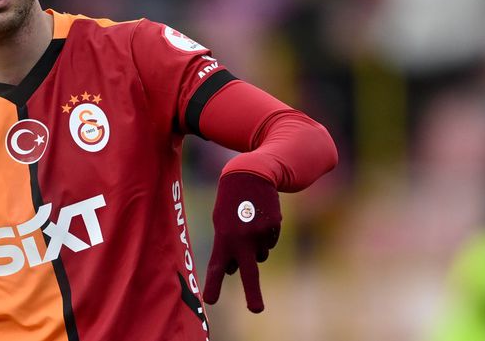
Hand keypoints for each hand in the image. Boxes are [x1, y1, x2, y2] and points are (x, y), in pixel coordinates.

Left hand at [203, 172, 281, 312]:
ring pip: (261, 255)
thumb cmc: (229, 202)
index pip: (216, 266)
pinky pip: (270, 242)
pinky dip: (266, 236)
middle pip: (249, 273)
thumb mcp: (221, 222)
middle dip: (253, 294)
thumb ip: (226, 247)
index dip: (214, 284)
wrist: (249, 174)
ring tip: (248, 224)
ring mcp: (259, 234)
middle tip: (257, 310)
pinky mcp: (273, 227)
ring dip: (256, 248)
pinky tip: (259, 218)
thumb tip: (234, 271)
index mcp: (223, 238)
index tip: (210, 301)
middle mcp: (241, 239)